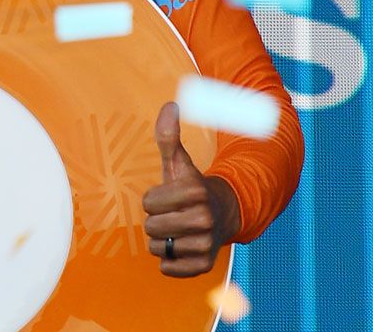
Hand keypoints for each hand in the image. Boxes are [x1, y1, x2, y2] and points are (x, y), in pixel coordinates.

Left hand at [141, 102, 241, 277]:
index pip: (149, 201)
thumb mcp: (179, 162)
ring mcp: (206, 243)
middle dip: (156, 220)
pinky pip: (168, 269)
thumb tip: (169, 105)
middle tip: (173, 215)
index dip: (154, 199)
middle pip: (151, 226)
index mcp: (195, 191)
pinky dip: (169, 262)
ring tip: (177, 231)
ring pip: (158, 247)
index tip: (168, 197)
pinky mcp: (204, 265)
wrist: (223, 214)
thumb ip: (169, 136)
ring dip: (162, 240)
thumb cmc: (192, 187)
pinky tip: (181, 248)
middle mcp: (204, 218)